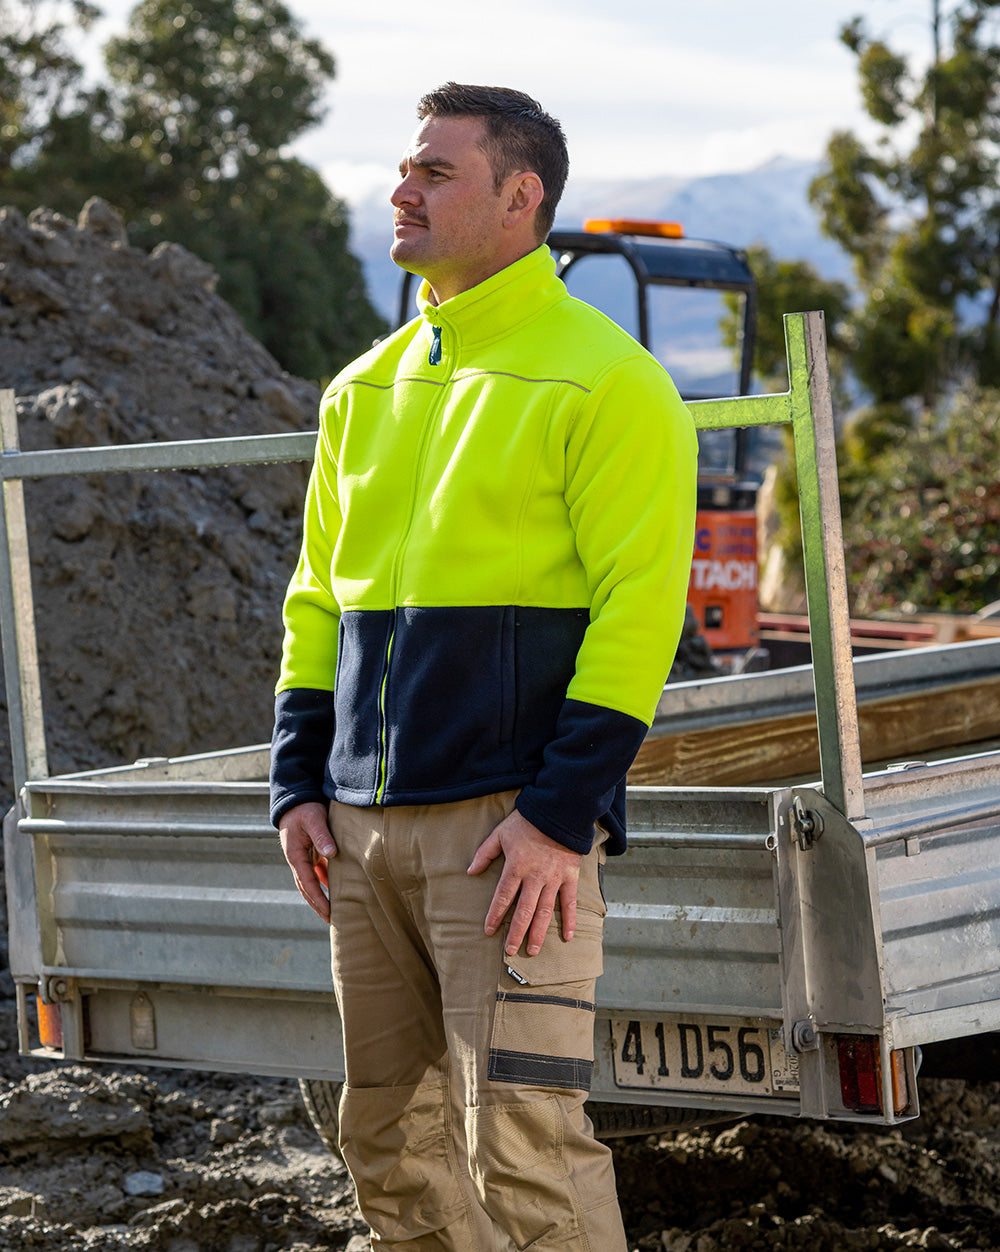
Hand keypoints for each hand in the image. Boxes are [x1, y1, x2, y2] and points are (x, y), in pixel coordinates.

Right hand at [278, 801, 336, 922]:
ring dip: (321, 897)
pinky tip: (337, 890)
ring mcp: (304, 858)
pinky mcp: (310, 853)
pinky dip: (325, 883)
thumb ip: (322, 835)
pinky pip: (318, 873)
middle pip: (307, 889)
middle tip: (332, 921)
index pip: (308, 884)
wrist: (296, 800)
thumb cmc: (304, 809)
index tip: (329, 913)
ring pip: (312, 883)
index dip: (318, 899)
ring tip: (334, 911)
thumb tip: (331, 854)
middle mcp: (298, 861)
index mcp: (295, 856)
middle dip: (318, 906)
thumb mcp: (313, 819)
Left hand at [468, 809, 581, 956]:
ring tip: (533, 951)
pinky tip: (567, 937)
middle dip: (516, 933)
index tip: (489, 931)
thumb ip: (485, 853)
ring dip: (539, 933)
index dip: (495, 915)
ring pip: (545, 912)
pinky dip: (570, 920)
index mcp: (516, 867)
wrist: (559, 811)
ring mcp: (554, 879)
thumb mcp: (500, 833)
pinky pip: (570, 902)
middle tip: (510, 951)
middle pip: (524, 911)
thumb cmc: (527, 821)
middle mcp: (535, 877)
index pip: (503, 897)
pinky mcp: (570, 877)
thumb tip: (470, 871)